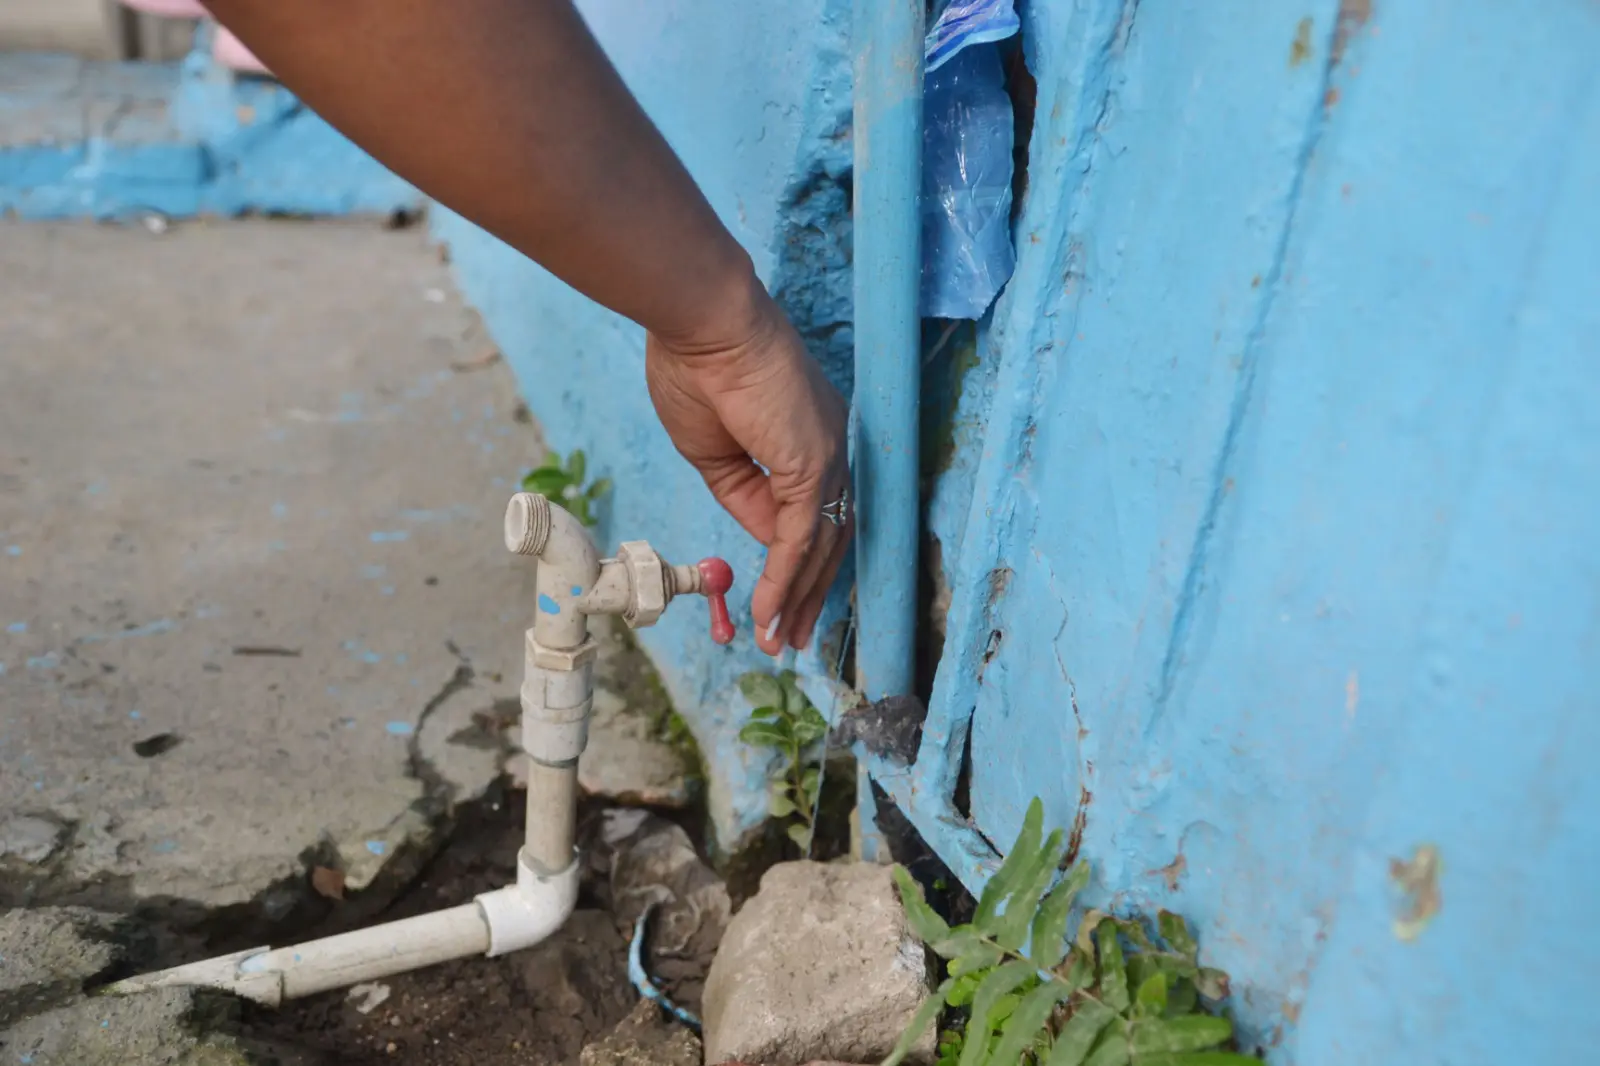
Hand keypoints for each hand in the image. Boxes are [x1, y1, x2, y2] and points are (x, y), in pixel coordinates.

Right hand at [646, 279, 849, 655]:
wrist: (702, 323)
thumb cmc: (696, 368)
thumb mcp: (712, 450)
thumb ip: (741, 492)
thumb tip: (758, 533)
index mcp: (808, 438)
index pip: (810, 514)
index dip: (794, 563)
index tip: (778, 599)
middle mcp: (830, 449)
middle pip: (828, 538)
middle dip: (809, 593)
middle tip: (793, 637)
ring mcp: (828, 457)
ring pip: (820, 546)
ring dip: (799, 599)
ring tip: (780, 641)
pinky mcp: (813, 466)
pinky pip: (800, 540)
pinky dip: (785, 581)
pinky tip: (769, 614)